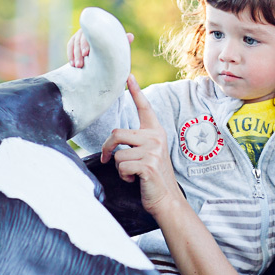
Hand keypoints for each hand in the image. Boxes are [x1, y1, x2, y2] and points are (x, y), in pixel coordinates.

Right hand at [67, 28, 133, 67]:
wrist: (107, 54)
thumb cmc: (114, 48)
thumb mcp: (118, 46)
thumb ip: (122, 41)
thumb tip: (131, 36)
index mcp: (99, 29)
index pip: (90, 33)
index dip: (86, 43)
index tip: (86, 53)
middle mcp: (89, 29)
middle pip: (80, 38)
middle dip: (79, 52)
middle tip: (81, 65)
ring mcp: (80, 34)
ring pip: (74, 42)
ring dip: (74, 55)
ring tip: (77, 66)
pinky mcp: (75, 41)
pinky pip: (70, 45)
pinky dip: (70, 54)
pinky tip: (72, 64)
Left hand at [99, 75, 181, 215]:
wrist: (166, 199)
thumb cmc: (152, 177)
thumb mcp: (147, 153)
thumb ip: (136, 142)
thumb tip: (113, 139)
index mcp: (155, 131)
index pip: (144, 107)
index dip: (135, 91)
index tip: (128, 76)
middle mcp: (155, 137)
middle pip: (116, 133)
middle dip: (107, 148)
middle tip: (108, 159)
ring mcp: (153, 150)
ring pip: (117, 153)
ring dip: (119, 167)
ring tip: (133, 172)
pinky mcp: (147, 164)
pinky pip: (121, 165)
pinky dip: (124, 176)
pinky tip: (136, 179)